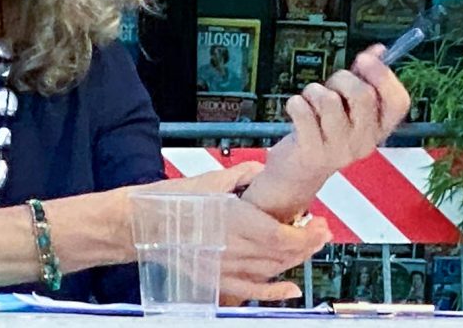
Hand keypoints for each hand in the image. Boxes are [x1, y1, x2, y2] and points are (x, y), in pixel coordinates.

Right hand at [122, 164, 331, 303]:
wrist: (141, 224)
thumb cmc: (171, 201)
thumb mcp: (210, 180)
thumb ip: (241, 175)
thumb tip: (259, 172)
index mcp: (234, 220)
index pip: (281, 237)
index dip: (305, 236)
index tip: (319, 225)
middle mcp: (233, 247)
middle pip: (281, 254)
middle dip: (307, 245)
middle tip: (321, 233)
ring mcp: (224, 267)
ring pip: (271, 269)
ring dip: (294, 261)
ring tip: (309, 247)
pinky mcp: (215, 278)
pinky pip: (251, 289)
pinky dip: (274, 290)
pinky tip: (291, 288)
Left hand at [242, 45, 411, 217]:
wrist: (300, 169)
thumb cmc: (326, 130)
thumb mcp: (349, 105)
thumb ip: (364, 77)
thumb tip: (378, 50)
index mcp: (381, 127)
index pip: (399, 101)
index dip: (384, 75)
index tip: (365, 59)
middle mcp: (365, 141)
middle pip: (363, 94)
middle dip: (341, 79)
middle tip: (331, 85)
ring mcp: (340, 149)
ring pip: (329, 100)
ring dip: (314, 91)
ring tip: (312, 101)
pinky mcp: (313, 152)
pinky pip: (303, 111)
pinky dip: (296, 103)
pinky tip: (298, 111)